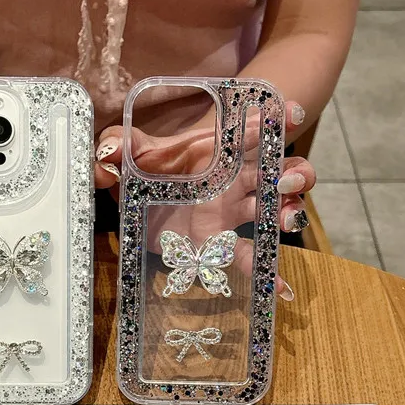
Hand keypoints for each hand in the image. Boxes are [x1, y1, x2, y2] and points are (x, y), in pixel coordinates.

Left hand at [93, 101, 315, 300]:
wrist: (135, 207)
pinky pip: (250, 256)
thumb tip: (109, 149)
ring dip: (288, 210)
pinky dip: (268, 273)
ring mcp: (232, 212)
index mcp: (217, 151)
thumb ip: (119, 143)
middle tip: (285, 179)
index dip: (275, 119)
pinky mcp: (221, 244)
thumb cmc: (141, 172)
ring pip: (275, 207)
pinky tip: (280, 288)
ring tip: (284, 219)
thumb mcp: (129, 155)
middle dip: (294, 171)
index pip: (252, 130)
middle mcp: (233, 179)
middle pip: (280, 169)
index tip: (290, 116)